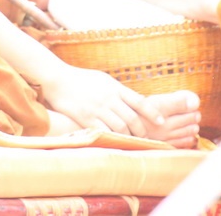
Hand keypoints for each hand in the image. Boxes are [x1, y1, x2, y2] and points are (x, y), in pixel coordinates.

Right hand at [40, 64, 161, 137]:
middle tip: (145, 136)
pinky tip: (116, 141)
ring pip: (120, 127)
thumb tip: (132, 100)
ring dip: (128, 136)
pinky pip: (104, 131)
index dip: (153, 113)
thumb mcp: (103, 79)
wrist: (58, 79)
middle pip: (132, 118)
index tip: (162, 122)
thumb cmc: (81, 79)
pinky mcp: (86, 118)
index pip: (140, 101)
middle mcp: (109, 98)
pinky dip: (112, 138)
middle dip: (142, 130)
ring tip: (132, 140)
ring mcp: (98, 109)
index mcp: (115, 87)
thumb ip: (118, 90)